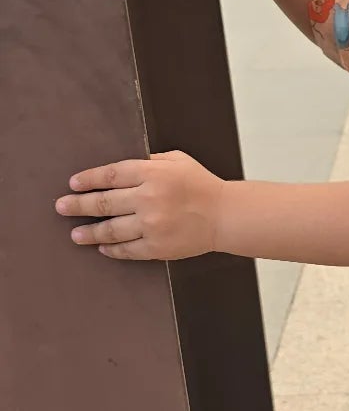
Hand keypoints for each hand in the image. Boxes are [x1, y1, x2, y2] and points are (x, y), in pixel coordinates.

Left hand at [56, 152, 223, 260]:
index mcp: (153, 173)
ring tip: (75, 233)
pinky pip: (127, 250)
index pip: (110, 175)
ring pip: (110, 229)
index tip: (73, 183)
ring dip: (88, 231)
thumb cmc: (201, 184)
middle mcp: (149, 198)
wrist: (225, 216)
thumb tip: (118, 168)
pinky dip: (111, 249)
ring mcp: (151, 225)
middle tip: (62, 207)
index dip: (88, 179)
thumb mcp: (176, 160)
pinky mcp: (157, 247)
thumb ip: (148, 161)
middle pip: (103, 202)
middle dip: (78, 205)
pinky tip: (102, 246)